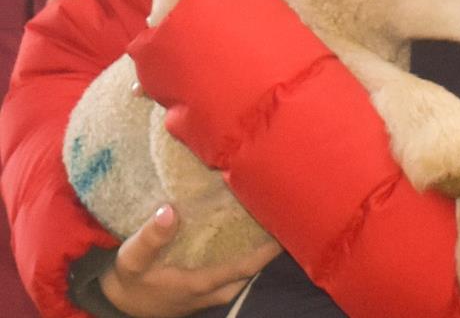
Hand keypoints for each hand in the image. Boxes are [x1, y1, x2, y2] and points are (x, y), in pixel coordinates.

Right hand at [100, 205, 279, 317]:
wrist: (120, 303)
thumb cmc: (130, 280)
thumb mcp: (133, 258)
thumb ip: (152, 236)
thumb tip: (170, 210)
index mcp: (202, 283)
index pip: (247, 266)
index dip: (269, 248)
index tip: (285, 222)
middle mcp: (215, 291)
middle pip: (254, 270)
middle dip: (268, 245)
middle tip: (281, 213)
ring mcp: (214, 293)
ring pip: (246, 273)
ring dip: (257, 249)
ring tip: (267, 217)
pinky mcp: (209, 289)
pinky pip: (236, 272)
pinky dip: (244, 254)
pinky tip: (247, 232)